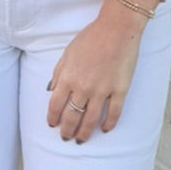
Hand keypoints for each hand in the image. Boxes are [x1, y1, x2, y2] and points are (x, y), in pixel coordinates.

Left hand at [46, 6, 144, 143]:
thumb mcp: (67, 53)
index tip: (52, 125)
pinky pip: (113, 113)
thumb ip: (58, 72)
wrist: (117, 29)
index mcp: (67, 77)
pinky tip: (105, 129)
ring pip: (90, 120)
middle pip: (71, 117)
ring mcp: (102, 91)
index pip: (55, 105)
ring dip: (84, 133)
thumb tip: (51, 90)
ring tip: (81, 140)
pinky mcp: (119, 90)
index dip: (53, 118)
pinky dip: (109, 124)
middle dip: (67, 130)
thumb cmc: (91, 37)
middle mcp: (82, 87)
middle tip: (66, 137)